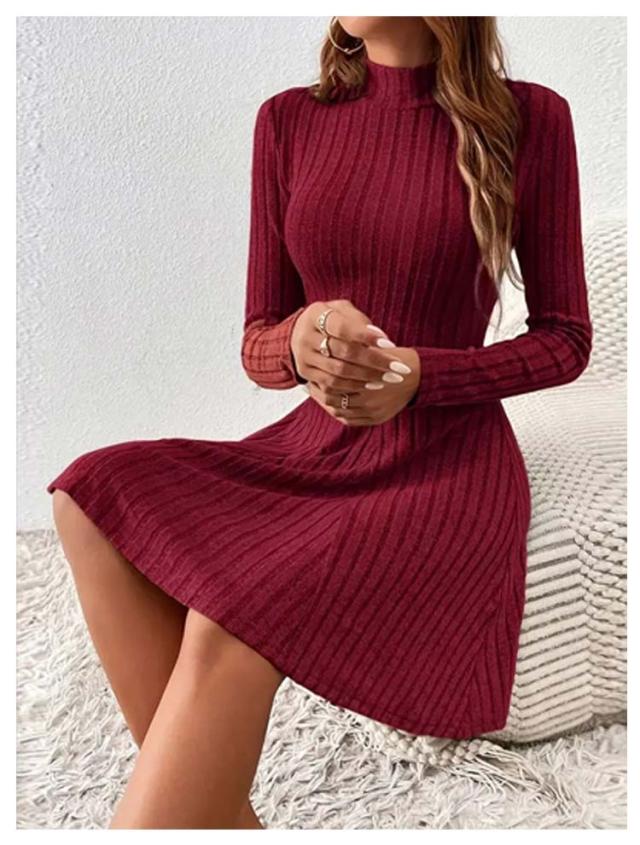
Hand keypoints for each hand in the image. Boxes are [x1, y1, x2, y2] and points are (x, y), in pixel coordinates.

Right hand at [290, 299, 420, 425]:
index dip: (366, 336)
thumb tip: (380, 337)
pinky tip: (372, 384)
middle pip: (344, 352)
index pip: (343, 327)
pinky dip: (354, 386)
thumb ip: (359, 320)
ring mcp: (303, 356)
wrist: (300, 331)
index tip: (390, 344)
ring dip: (368, 376)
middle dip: (375, 361)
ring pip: (339, 371)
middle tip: (399, 368)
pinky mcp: (304, 372)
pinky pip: (331, 384)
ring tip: (389, 378)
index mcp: (315, 315)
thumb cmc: (330, 318)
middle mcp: (305, 336)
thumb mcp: (342, 310)